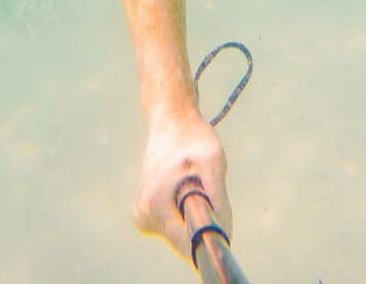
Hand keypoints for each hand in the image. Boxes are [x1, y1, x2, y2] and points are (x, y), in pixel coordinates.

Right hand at [134, 107, 229, 260]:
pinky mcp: (146, 213)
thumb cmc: (192, 138)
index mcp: (155, 206)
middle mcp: (144, 215)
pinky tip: (185, 187)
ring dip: (195, 215)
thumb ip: (218, 199)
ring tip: (194, 183)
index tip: (219, 216)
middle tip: (205, 188)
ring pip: (182, 235)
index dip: (210, 237)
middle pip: (185, 242)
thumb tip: (223, 232)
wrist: (171, 120)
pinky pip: (175, 226)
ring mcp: (142, 216)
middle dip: (202, 222)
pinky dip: (186, 212)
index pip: (188, 245)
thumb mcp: (213, 161)